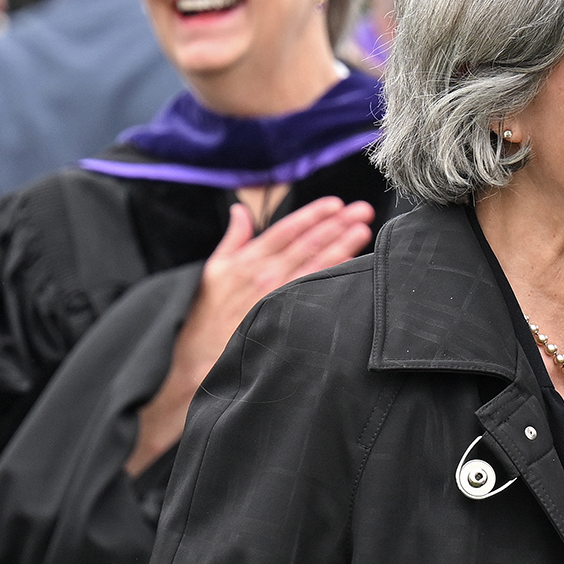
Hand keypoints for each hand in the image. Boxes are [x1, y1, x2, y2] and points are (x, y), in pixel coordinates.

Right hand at [127, 195, 375, 474]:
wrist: (199, 359)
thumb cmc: (206, 315)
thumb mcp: (213, 270)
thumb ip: (233, 239)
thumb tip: (240, 211)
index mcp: (247, 259)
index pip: (287, 230)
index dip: (313, 215)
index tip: (336, 204)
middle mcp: (264, 275)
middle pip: (307, 243)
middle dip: (336, 224)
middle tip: (362, 210)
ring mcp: (276, 297)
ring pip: (315, 264)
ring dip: (341, 245)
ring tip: (363, 230)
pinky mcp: (284, 317)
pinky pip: (313, 292)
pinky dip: (333, 276)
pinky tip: (353, 267)